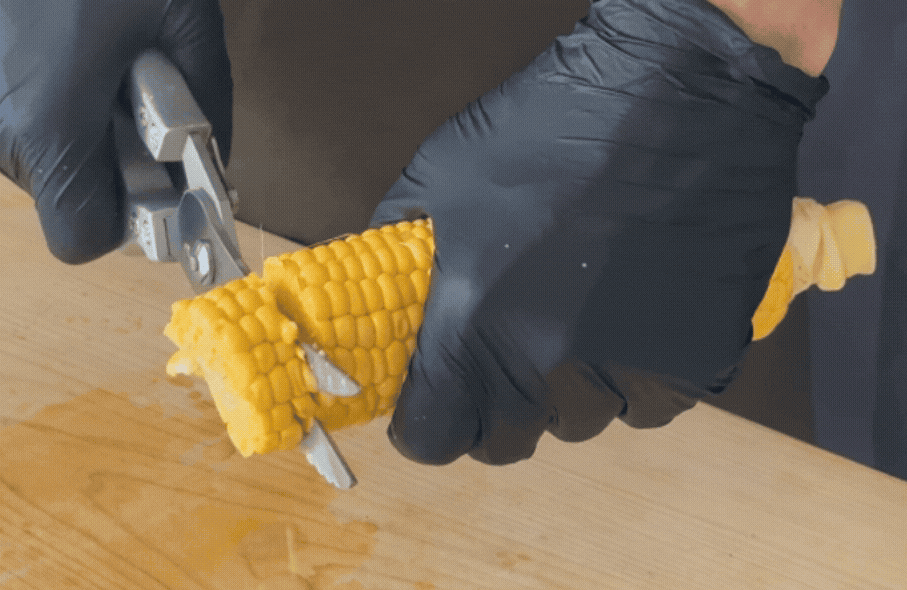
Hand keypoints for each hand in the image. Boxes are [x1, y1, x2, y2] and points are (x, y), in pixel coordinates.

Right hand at [0, 0, 231, 262]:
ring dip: (85, 133)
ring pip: (43, 161)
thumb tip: (217, 167)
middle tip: (143, 99)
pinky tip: (74, 49)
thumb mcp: (182, 19)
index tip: (162, 176)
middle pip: (68, 198)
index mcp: (45, 126)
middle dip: (115, 166)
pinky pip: (17, 124)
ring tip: (107, 61)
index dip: (134, 219)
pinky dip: (55, 107)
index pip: (83, 238)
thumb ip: (210, 106)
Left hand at [372, 0, 827, 464]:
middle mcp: (548, 361)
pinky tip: (633, 317)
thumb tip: (378, 305)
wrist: (680, 91)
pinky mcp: (699, 361)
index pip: (431, 436)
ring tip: (576, 317)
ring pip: (582, 420)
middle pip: (506, 439)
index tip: (430, 399)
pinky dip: (636, 373)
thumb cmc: (550, 124)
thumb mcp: (439, 175)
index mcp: (471, 321)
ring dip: (567, 387)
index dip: (424, 421)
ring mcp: (629, 368)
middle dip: (492, 406)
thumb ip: (397, 254)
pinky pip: (653, 401)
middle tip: (502, 355)